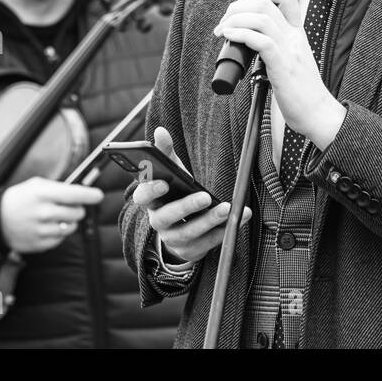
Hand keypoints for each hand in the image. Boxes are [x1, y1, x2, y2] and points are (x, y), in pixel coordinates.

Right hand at [0, 177, 103, 254]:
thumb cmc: (20, 199)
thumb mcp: (36, 185)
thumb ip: (58, 187)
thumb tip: (81, 191)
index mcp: (43, 193)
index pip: (75, 194)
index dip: (90, 195)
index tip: (98, 195)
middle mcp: (44, 212)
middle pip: (77, 212)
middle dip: (77, 208)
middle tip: (68, 206)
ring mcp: (42, 230)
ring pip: (71, 227)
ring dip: (68, 222)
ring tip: (56, 217)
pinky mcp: (41, 244)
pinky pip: (61, 239)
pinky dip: (59, 233)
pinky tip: (47, 226)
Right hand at [131, 128, 249, 263]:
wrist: (180, 229)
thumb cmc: (175, 192)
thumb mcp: (171, 172)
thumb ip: (166, 152)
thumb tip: (160, 130)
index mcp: (150, 201)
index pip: (142, 197)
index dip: (150, 191)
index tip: (163, 182)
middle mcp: (158, 221)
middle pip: (166, 217)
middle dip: (186, 207)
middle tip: (205, 197)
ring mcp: (173, 239)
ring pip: (189, 233)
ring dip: (209, 221)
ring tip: (227, 209)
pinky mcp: (191, 250)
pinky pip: (207, 243)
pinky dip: (224, 231)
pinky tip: (239, 217)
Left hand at [212, 0, 345, 148]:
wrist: (317, 113)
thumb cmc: (301, 92)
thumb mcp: (291, 60)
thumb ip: (276, 47)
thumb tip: (250, 41)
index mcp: (297, 33)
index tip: (244, 0)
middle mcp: (294, 37)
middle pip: (266, 3)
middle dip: (238, 6)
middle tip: (224, 20)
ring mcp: (290, 50)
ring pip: (262, 18)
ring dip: (235, 19)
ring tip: (222, 30)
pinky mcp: (283, 67)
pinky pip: (261, 41)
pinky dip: (241, 34)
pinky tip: (229, 37)